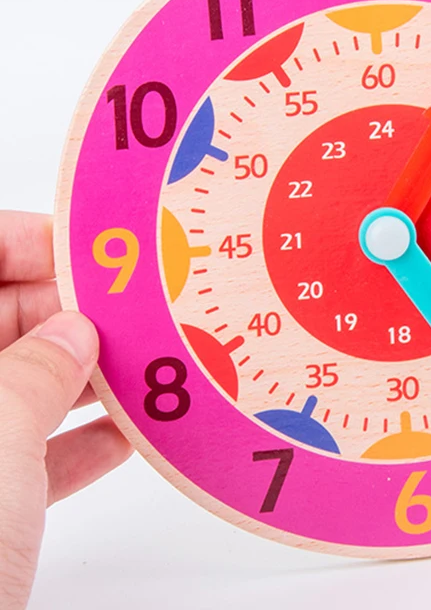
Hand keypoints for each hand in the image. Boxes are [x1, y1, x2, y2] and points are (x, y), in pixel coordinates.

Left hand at [0, 211, 132, 608]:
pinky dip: (71, 445)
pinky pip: (20, 458)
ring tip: (145, 365)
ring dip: (78, 380)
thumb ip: (35, 374)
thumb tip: (72, 330)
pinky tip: (126, 436)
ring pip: (10, 394)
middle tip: (136, 309)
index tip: (93, 247)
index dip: (23, 244)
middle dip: (64, 315)